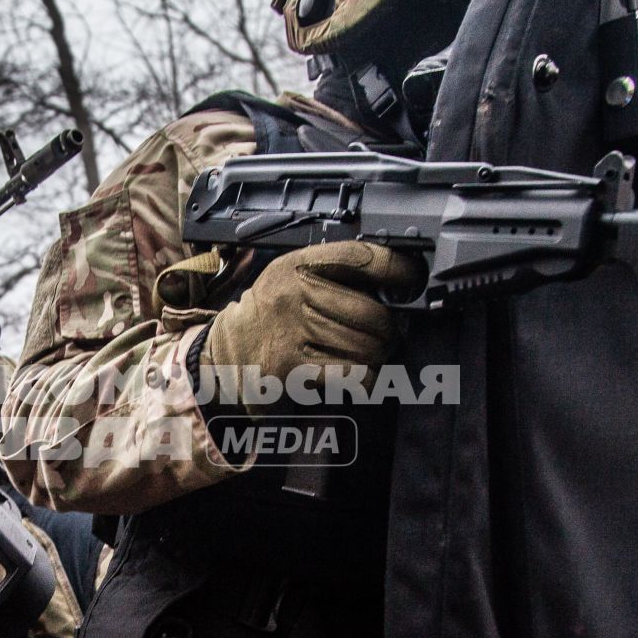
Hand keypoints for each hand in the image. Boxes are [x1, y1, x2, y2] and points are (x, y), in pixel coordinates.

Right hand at [199, 243, 422, 406]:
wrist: (225, 352)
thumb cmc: (271, 315)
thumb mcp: (290, 278)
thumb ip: (332, 273)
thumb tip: (393, 286)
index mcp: (297, 266)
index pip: (358, 257)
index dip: (395, 268)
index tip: (412, 278)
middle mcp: (293, 295)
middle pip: (371, 312)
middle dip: (389, 329)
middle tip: (389, 334)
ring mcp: (290, 332)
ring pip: (366, 346)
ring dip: (378, 356)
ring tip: (371, 355)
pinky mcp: (290, 368)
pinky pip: (351, 375)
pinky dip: (366, 380)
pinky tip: (360, 377)